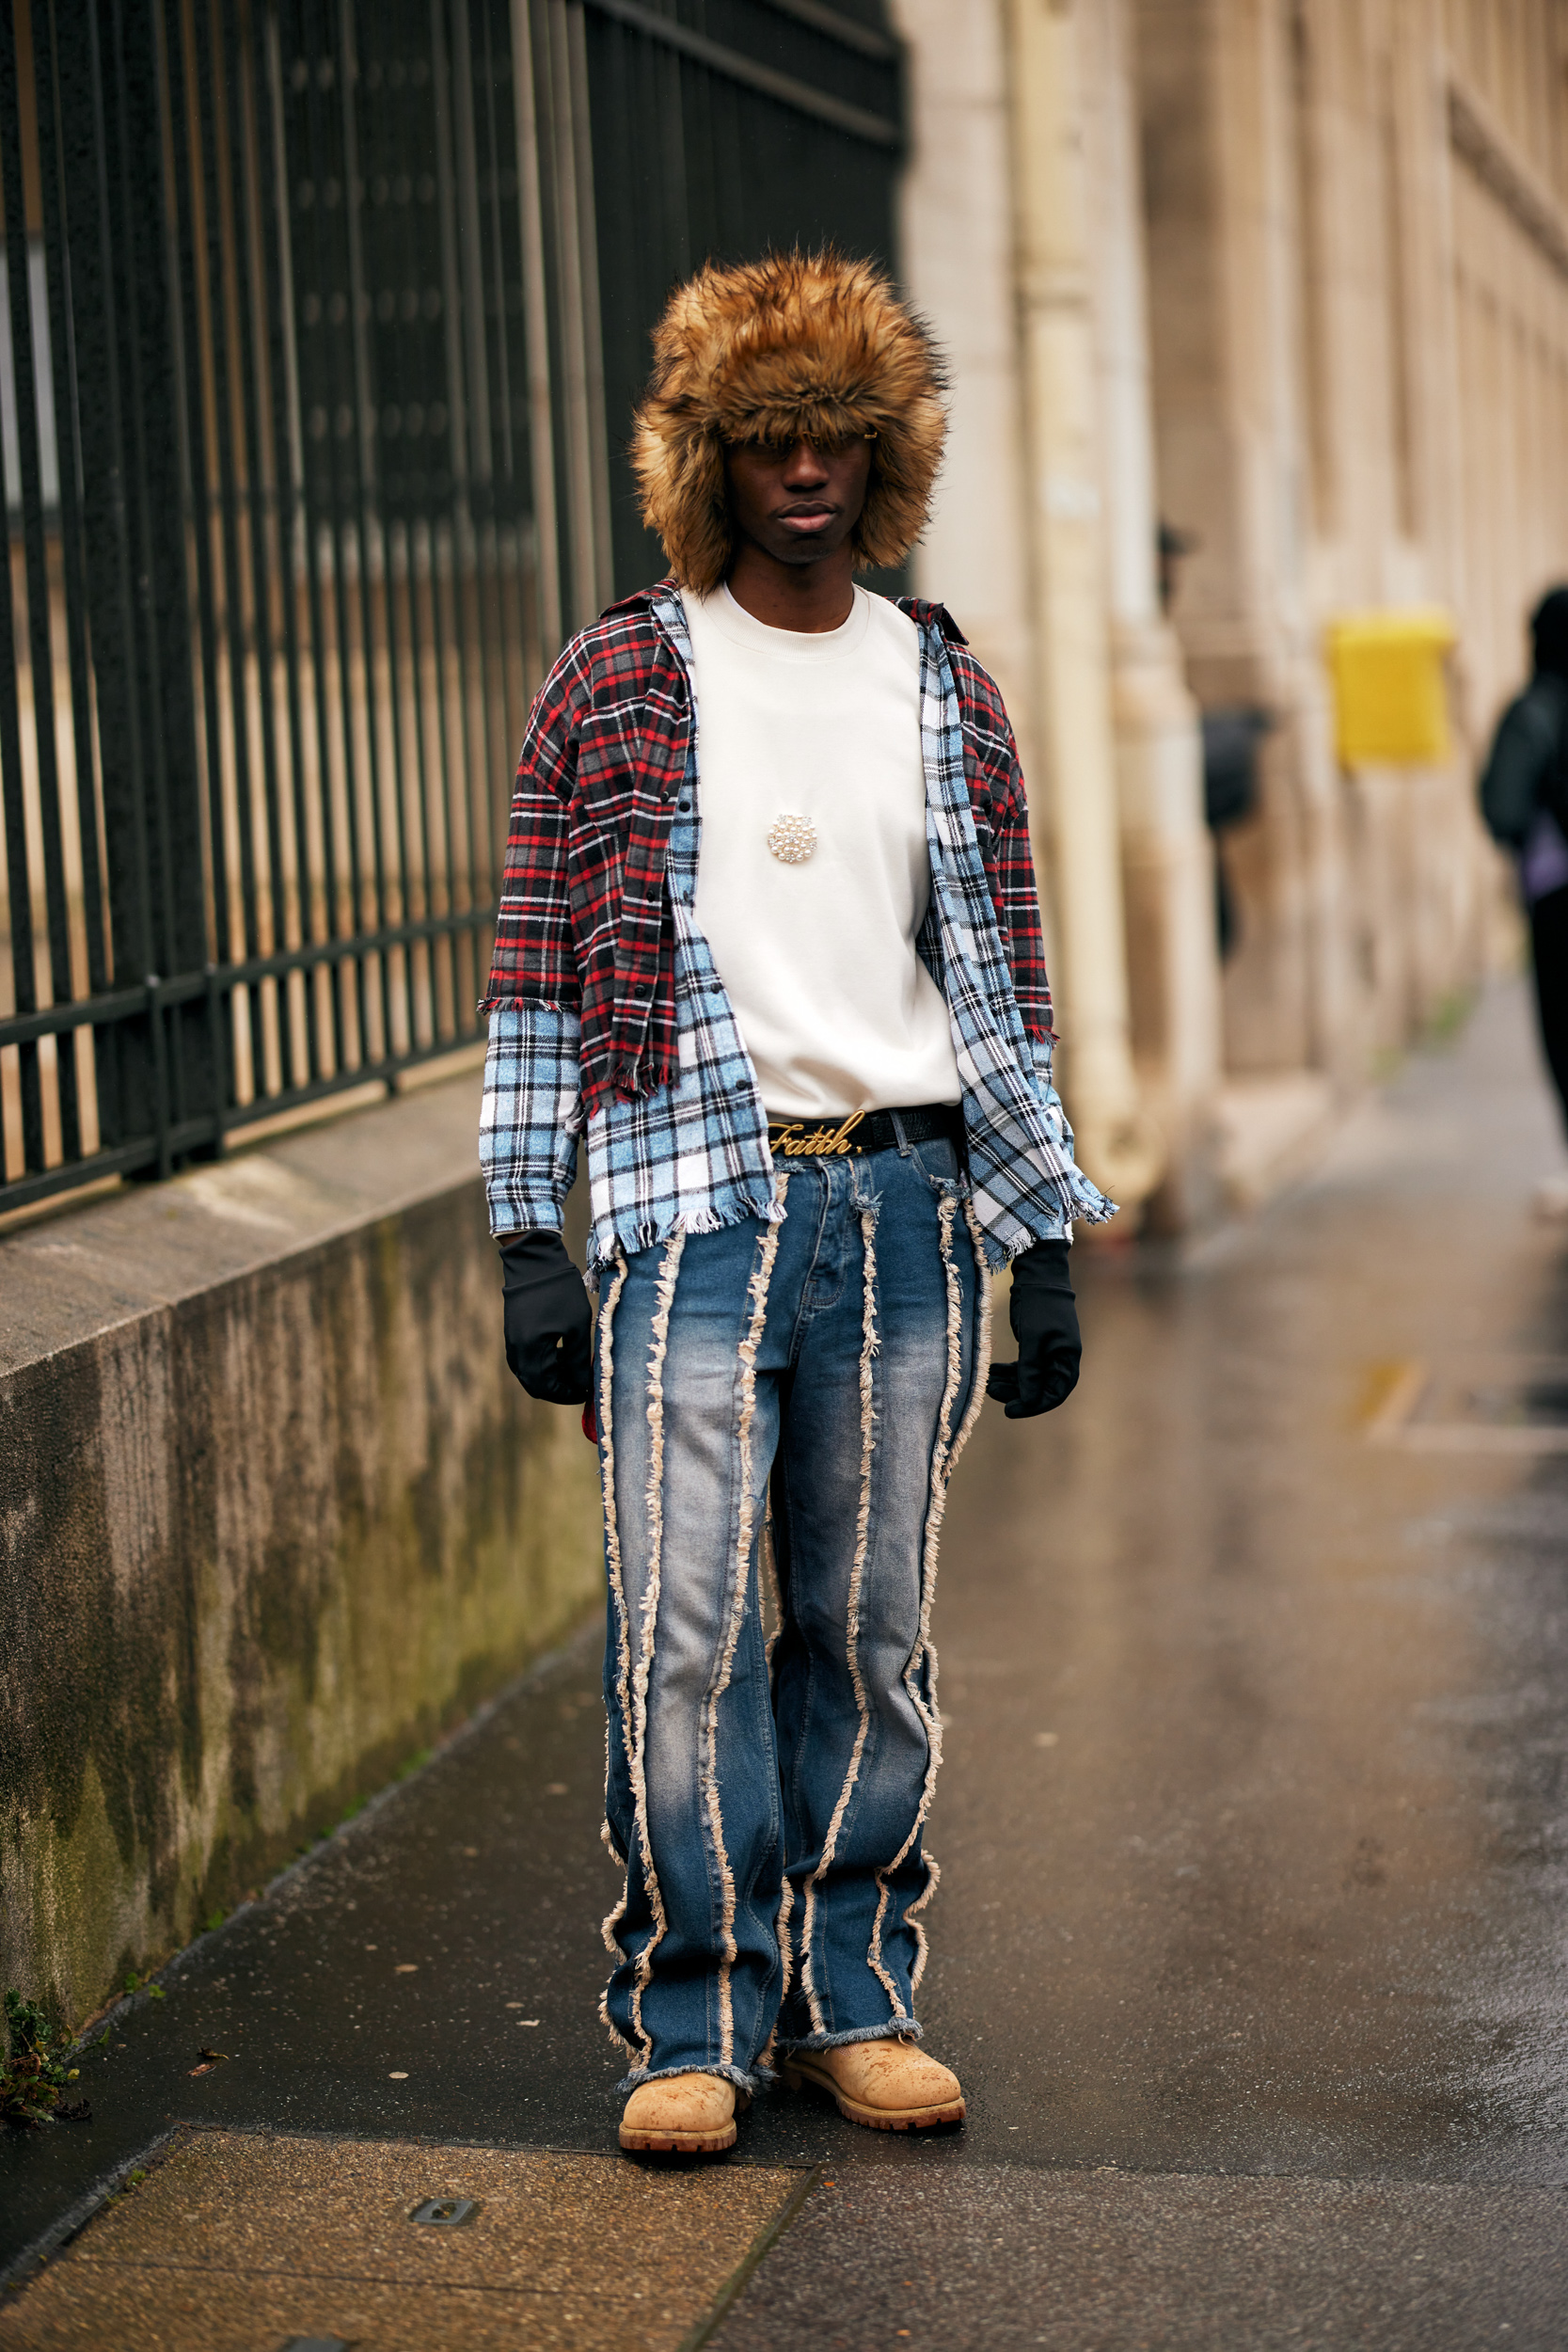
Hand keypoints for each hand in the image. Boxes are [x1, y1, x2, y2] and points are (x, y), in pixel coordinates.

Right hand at [498, 1230, 593, 1404]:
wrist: (535, 1262)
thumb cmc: (560, 1293)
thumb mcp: (577, 1328)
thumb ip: (579, 1361)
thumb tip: (583, 1385)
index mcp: (531, 1353)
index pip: (546, 1389)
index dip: (567, 1395)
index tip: (586, 1393)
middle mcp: (517, 1352)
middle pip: (536, 1385)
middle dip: (560, 1388)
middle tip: (581, 1384)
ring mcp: (513, 1343)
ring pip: (531, 1374)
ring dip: (552, 1376)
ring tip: (575, 1367)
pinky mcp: (514, 1334)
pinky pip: (527, 1360)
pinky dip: (544, 1364)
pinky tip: (562, 1353)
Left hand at [985, 1239, 1080, 1417]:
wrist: (1038, 1276)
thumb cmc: (1040, 1306)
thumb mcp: (1033, 1340)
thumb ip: (1031, 1370)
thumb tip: (1029, 1400)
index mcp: (1068, 1359)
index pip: (1055, 1393)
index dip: (1034, 1405)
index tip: (1011, 1410)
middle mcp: (1060, 1358)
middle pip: (1040, 1388)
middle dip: (1017, 1393)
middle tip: (992, 1392)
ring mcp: (1047, 1352)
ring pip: (1029, 1377)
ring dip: (1009, 1382)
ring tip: (988, 1382)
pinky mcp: (1034, 1345)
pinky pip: (1022, 1366)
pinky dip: (1008, 1371)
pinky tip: (991, 1371)